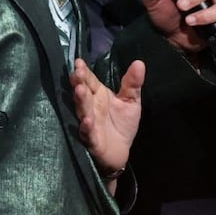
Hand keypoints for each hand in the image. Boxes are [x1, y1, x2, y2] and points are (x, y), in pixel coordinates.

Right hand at [70, 57, 143, 194]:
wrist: (121, 153)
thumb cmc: (122, 124)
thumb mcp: (131, 101)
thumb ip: (133, 84)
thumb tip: (139, 63)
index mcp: (98, 95)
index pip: (90, 81)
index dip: (84, 72)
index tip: (78, 62)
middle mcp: (90, 107)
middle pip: (83, 93)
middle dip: (79, 83)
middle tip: (76, 73)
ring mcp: (89, 123)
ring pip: (83, 111)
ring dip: (80, 102)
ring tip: (79, 90)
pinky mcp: (92, 140)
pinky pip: (87, 133)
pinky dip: (86, 127)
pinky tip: (87, 120)